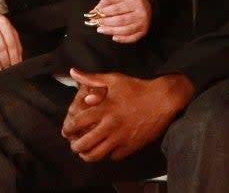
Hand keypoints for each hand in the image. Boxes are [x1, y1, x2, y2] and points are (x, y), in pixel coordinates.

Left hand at [62, 69, 192, 161]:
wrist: (163, 100)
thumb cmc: (137, 88)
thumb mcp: (113, 79)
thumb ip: (91, 78)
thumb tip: (73, 72)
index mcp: (104, 109)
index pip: (78, 123)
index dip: (68, 128)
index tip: (66, 130)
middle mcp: (111, 125)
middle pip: (85, 143)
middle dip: (75, 146)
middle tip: (73, 145)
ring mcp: (122, 138)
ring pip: (98, 154)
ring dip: (88, 154)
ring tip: (85, 152)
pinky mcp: (132, 146)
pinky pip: (114, 156)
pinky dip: (107, 155)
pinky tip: (105, 149)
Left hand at [89, 0, 152, 42]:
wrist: (149, 4)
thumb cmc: (132, 0)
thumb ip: (107, 2)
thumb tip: (94, 11)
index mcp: (134, 2)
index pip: (117, 9)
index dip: (105, 12)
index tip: (95, 14)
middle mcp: (140, 14)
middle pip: (120, 20)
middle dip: (106, 22)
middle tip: (96, 23)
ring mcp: (142, 24)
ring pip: (125, 30)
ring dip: (111, 31)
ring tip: (101, 30)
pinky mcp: (143, 32)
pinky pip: (132, 38)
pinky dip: (122, 39)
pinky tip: (113, 37)